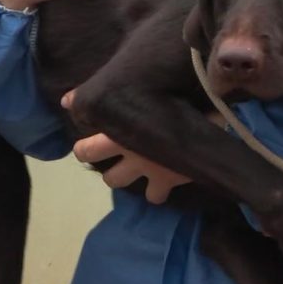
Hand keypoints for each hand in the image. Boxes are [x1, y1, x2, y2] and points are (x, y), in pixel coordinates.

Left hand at [61, 91, 226, 203]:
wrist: (215, 125)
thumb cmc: (186, 97)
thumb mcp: (156, 87)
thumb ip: (119, 89)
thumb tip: (68, 99)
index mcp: (120, 121)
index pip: (85, 124)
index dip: (83, 123)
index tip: (91, 119)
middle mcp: (125, 146)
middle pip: (87, 155)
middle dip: (92, 152)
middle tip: (104, 144)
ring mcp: (143, 167)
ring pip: (113, 180)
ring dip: (120, 173)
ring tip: (130, 162)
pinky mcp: (165, 182)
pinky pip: (154, 196)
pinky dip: (156, 191)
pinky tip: (162, 180)